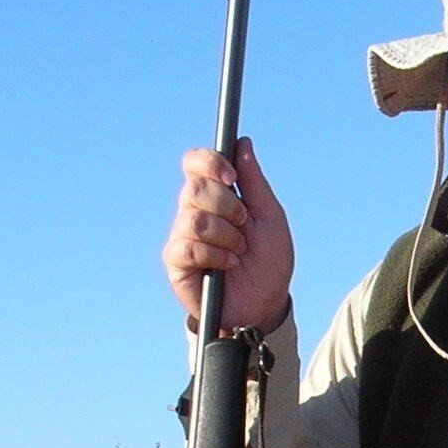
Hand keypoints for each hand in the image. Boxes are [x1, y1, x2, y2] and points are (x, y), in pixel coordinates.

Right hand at [163, 140, 293, 334]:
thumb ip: (255, 182)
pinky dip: (214, 256)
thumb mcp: (271, 218)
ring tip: (238, 253)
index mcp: (215, 195)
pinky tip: (227, 266)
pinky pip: (187, 247)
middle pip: (195, 188)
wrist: (265, 304)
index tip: (231, 176)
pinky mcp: (176, 262)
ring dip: (226, 237)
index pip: (195, 163)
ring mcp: (182, 236)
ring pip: (194, 219)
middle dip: (228, 207)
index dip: (209, 162)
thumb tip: (242, 143)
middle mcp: (193, 211)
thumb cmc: (269, 262)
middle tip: (244, 225)